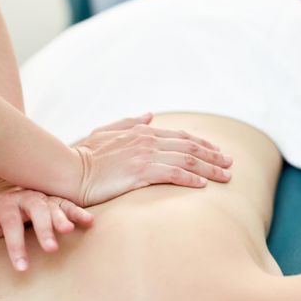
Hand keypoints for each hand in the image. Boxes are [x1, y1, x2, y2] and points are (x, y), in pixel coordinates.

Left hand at [0, 181, 93, 271]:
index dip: (15, 245)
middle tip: (51, 249)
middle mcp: (28, 198)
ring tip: (69, 230)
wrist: (12, 188)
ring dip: (63, 219)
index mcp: (8, 203)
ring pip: (55, 207)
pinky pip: (70, 205)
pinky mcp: (58, 201)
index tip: (22, 267)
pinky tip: (89, 222)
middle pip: (37, 211)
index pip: (10, 223)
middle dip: (44, 229)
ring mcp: (45, 199)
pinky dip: (79, 213)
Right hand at [73, 113, 232, 205]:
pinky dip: (190, 178)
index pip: (180, 136)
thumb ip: (129, 122)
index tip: (217, 152)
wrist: (70, 169)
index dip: (202, 144)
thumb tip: (150, 115)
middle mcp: (147, 140)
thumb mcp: (106, 131)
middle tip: (230, 164)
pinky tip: (203, 185)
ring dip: (209, 168)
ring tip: (226, 176)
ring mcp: (144, 156)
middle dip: (213, 155)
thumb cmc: (85, 154)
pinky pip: (172, 174)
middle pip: (189, 146)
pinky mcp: (140, 172)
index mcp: (141, 131)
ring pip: (186, 160)